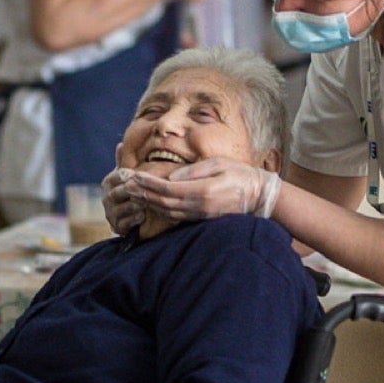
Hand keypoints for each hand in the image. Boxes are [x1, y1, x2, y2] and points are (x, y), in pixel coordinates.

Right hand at [102, 145, 145, 234]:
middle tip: (145, 189)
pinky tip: (143, 216)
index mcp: (109, 182)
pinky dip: (133, 220)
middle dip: (131, 191)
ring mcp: (111, 213)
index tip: (137, 174)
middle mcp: (107, 198)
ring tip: (145, 203)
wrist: (130, 215)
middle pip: (117, 193)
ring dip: (133, 205)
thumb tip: (121, 144)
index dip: (127, 175)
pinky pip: (124, 224)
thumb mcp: (128, 175)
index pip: (116, 177)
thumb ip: (124, 161)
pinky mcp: (117, 227)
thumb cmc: (131, 189)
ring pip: (120, 209)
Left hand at [121, 157, 281, 220]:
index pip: (167, 188)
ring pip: (167, 211)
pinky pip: (175, 216)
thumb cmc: (240, 174)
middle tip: (125, 185)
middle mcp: (198, 206)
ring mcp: (199, 214)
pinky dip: (159, 210)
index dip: (148, 184)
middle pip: (163, 202)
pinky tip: (150, 203)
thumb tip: (172, 176)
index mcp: (203, 191)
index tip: (133, 176)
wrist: (258, 195)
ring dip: (148, 203)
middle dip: (143, 194)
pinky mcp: (200, 218)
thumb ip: (195, 170)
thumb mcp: (219, 164)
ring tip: (132, 193)